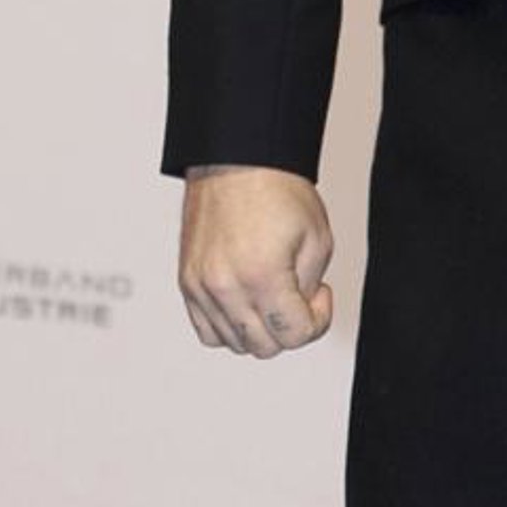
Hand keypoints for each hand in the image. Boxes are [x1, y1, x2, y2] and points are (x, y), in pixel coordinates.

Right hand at [178, 166, 334, 356]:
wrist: (237, 160)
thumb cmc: (276, 189)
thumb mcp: (317, 240)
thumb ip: (310, 288)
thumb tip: (299, 312)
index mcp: (261, 275)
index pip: (294, 335)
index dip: (317, 321)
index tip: (319, 296)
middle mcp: (224, 285)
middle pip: (263, 347)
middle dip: (289, 328)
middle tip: (298, 295)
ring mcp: (200, 285)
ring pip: (235, 343)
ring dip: (260, 329)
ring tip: (272, 295)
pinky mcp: (187, 281)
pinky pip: (207, 330)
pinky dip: (230, 327)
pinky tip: (248, 302)